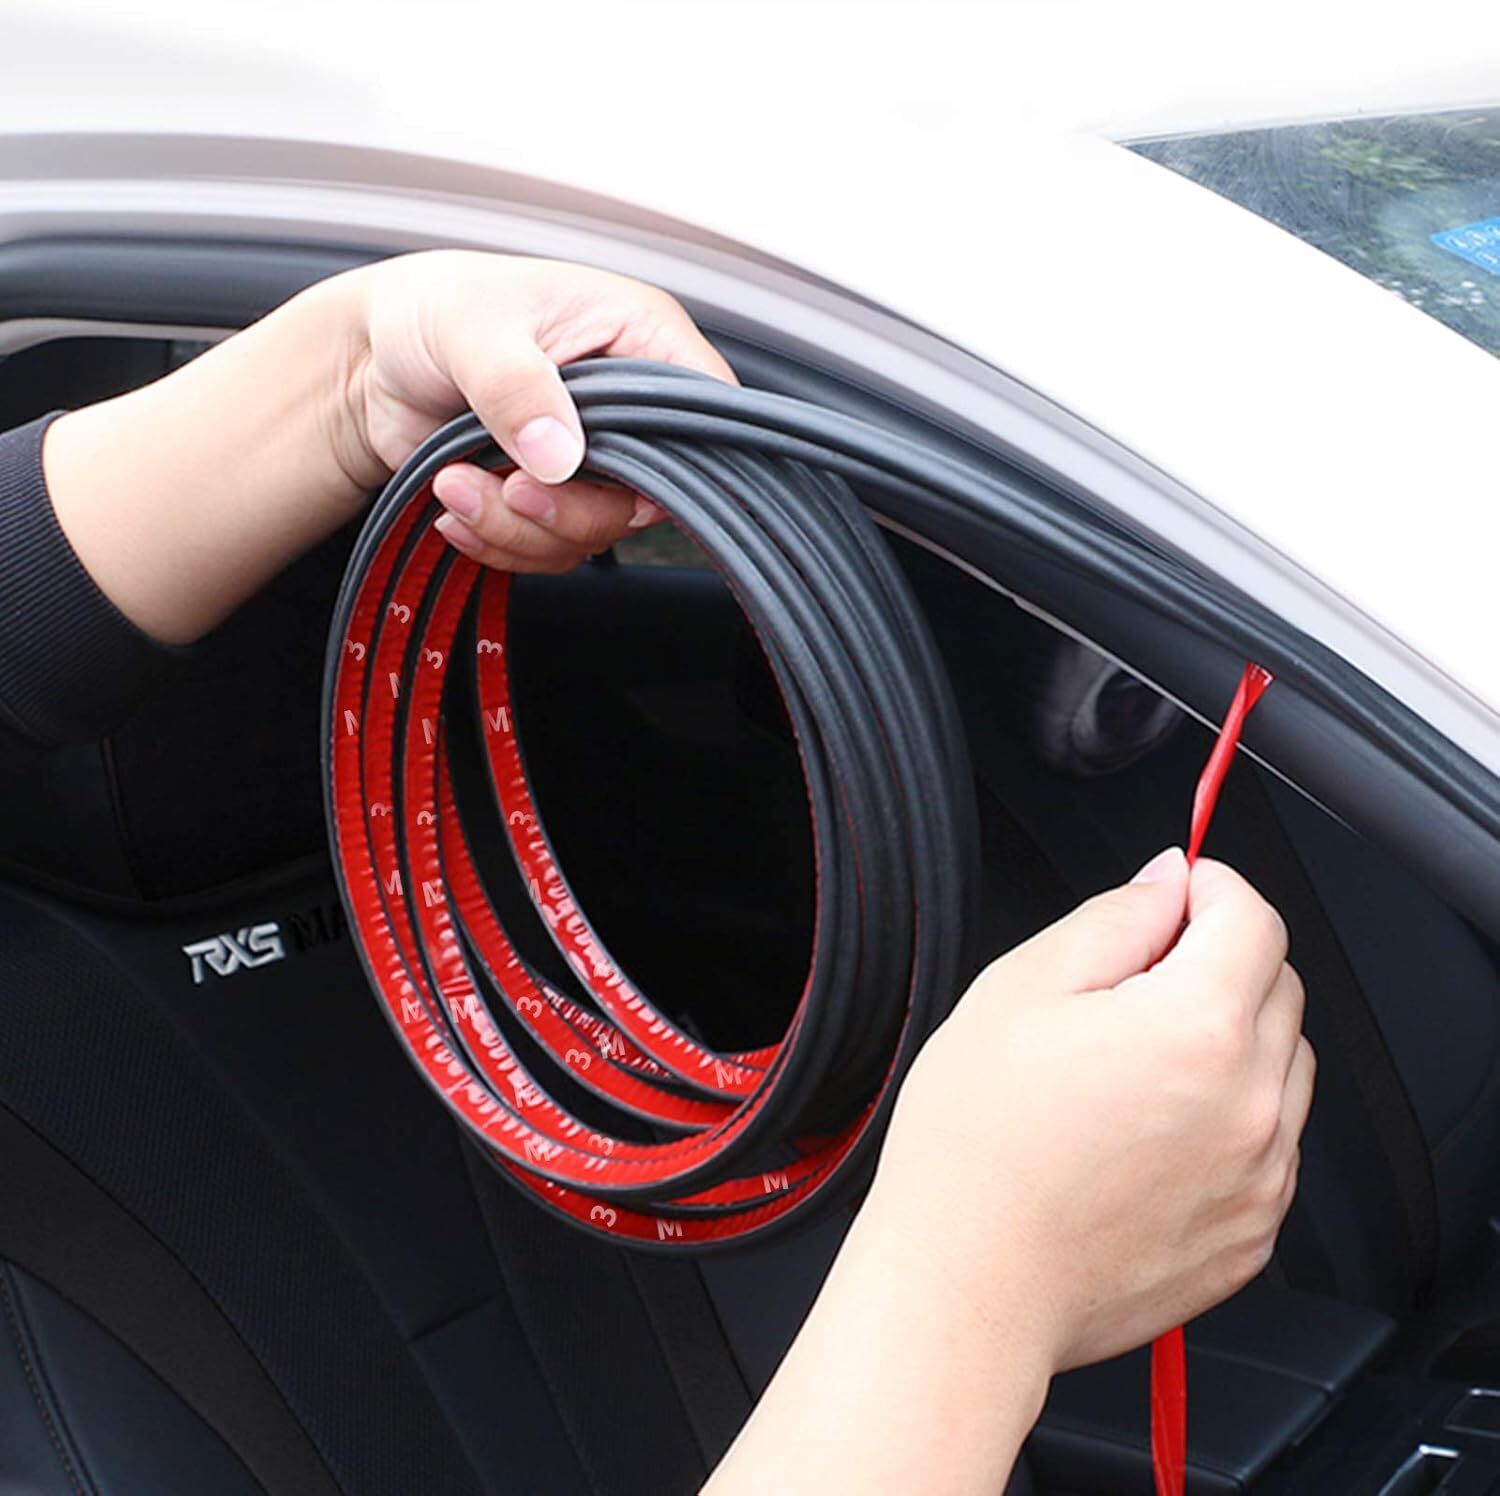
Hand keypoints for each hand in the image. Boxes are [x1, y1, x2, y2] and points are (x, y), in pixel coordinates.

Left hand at [341, 250, 735, 571]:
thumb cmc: (430, 310)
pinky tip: (455, 507)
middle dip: (568, 508)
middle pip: (647, 492)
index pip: (705, 404)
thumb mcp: (471, 327)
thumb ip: (516, 386)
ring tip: (455, 487)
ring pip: (594, 531)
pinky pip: (550, 549)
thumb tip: (560, 453)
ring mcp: (591, 456)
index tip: (621, 482)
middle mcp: (626, 404)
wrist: (367, 364)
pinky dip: (499, 542)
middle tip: (509, 487)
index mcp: (636, 336)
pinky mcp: (553, 496)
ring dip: (519, 527)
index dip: (681, 456)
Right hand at [868, 846, 1313, 1373]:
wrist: (969, 1280)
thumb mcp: (1021, 988)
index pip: (1253, 918)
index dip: (1209, 887)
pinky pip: (1272, 1144)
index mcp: (1196, 1028)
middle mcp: (1251, 1104)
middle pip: (1279, 984)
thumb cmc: (977, 1145)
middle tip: (1133, 981)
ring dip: (1233, 1037)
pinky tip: (1148, 1129)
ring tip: (1137, 1064)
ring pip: (1285, 1064)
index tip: (1174, 895)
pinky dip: (1231, 1116)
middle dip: (1219, 959)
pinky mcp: (1252, 1234)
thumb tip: (1168, 881)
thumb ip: (1114, 918)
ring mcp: (1260, 1177)